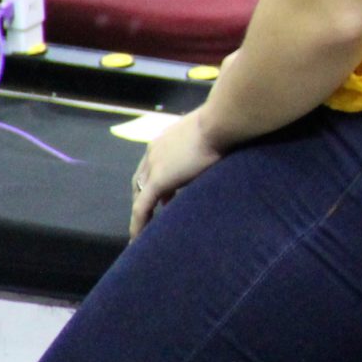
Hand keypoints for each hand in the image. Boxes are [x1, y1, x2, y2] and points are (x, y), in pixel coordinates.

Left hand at [129, 109, 223, 236]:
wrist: (219, 124)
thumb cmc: (223, 126)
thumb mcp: (209, 137)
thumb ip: (204, 148)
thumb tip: (216, 155)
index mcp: (164, 141)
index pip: (153, 165)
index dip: (155, 181)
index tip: (165, 197)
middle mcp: (153, 152)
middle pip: (140, 180)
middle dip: (143, 197)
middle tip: (152, 213)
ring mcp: (153, 166)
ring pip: (139, 195)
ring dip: (142, 212)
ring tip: (145, 230)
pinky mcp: (158, 181)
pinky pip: (142, 207)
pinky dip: (138, 223)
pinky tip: (138, 238)